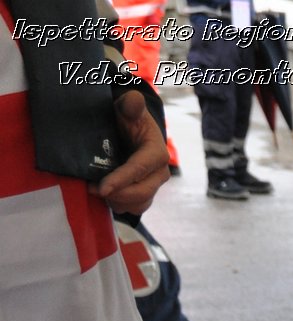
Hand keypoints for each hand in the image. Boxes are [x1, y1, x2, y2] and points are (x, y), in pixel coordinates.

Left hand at [94, 92, 167, 214]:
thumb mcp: (128, 108)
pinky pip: (135, 208)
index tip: (101, 188)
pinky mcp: (146, 194)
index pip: (139, 170)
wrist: (134, 131)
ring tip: (96, 191)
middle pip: (141, 192)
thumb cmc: (129, 119)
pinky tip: (105, 195)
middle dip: (116, 194)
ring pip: (138, 204)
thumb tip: (134, 99)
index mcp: (157, 153)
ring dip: (117, 201)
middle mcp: (160, 173)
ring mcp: (154, 186)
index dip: (121, 180)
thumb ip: (131, 104)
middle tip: (91, 188)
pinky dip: (119, 205)